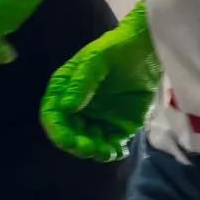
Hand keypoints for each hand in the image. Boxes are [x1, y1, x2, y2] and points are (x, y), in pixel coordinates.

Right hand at [39, 0, 160, 161]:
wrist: (148, 48)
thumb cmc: (117, 48)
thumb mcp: (96, 60)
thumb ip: (81, 83)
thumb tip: (66, 108)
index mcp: (64, 91)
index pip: (52, 115)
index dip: (56, 130)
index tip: (66, 140)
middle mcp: (77, 108)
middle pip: (69, 134)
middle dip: (76, 145)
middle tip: (88, 147)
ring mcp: (98, 119)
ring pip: (89, 143)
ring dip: (94, 151)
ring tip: (106, 151)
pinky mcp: (118, 126)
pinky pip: (111, 144)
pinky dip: (113, 151)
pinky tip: (119, 151)